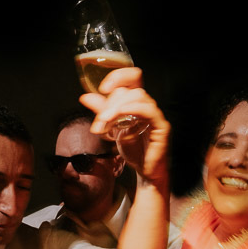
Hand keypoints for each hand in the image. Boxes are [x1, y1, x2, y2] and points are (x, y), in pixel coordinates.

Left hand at [79, 67, 169, 184]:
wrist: (146, 172)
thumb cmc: (134, 150)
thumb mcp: (112, 129)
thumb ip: (101, 112)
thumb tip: (85, 97)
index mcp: (137, 103)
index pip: (132, 78)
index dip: (118, 76)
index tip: (103, 88)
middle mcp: (147, 106)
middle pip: (130, 90)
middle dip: (110, 103)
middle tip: (100, 120)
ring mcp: (155, 115)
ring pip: (138, 97)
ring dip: (117, 108)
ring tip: (105, 123)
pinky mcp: (161, 127)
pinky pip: (149, 111)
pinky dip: (132, 109)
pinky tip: (121, 116)